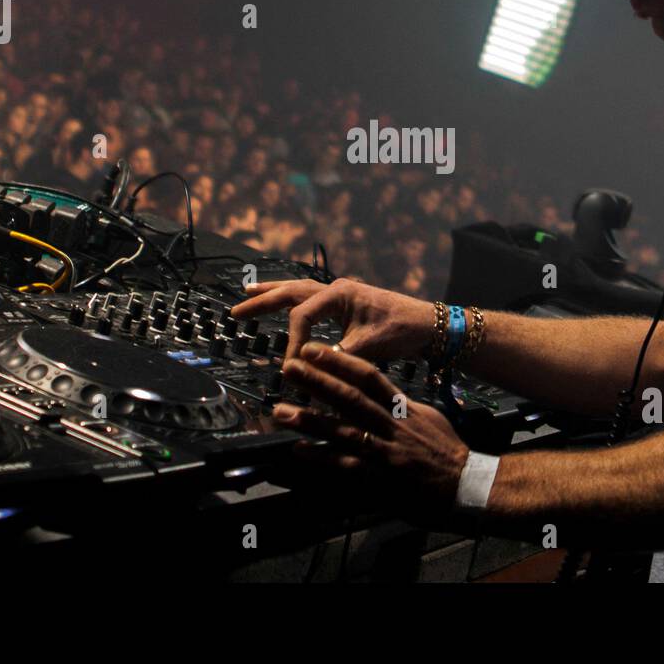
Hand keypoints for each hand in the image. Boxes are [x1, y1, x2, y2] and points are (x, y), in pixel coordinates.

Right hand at [230, 278, 431, 361]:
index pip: (301, 318)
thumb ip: (336, 359)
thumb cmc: (402, 332)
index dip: (291, 344)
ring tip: (248, 293)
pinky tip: (282, 306)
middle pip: (290, 292)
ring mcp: (340, 295)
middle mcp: (336, 289)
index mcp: (339, 294)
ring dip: (273, 294)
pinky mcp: (345, 305)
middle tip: (236, 310)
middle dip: (262, 300)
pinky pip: (310, 301)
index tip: (290, 370)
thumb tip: (308, 374)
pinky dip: (291, 303)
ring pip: (298, 291)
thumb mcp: (369, 348)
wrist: (427, 325)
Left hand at [272, 342, 468, 519]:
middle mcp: (391, 424)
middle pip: (350, 398)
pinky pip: (345, 465)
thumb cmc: (446, 450)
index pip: (369, 376)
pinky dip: (320, 458)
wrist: (466, 483)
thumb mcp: (426, 417)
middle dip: (318, 381)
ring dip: (309, 419)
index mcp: (402, 407)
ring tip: (281, 410)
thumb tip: (381, 391)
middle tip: (291, 367)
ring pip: (343, 430)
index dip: (340, 361)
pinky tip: (298, 451)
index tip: (316, 349)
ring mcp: (384, 450)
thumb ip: (400, 404)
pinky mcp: (380, 477)